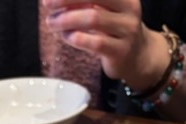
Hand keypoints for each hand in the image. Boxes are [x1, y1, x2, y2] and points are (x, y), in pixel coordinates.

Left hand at [40, 0, 162, 89]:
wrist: (138, 57)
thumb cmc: (115, 29)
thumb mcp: (106, 9)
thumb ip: (86, 2)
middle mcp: (129, 8)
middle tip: (47, 4)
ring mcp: (127, 30)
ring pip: (93, 19)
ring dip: (67, 20)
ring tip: (52, 23)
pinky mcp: (121, 51)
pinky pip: (96, 43)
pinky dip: (78, 38)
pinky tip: (67, 37)